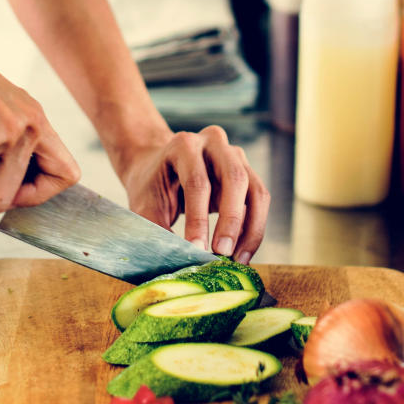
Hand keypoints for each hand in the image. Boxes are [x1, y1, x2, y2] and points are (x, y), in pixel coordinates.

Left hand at [118, 126, 269, 264]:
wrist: (158, 167)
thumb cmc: (151, 186)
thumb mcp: (144, 206)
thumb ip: (158, 230)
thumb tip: (180, 258)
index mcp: (184, 145)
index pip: (197, 182)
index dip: (198, 218)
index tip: (196, 248)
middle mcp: (214, 143)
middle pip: (235, 179)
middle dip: (231, 221)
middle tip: (222, 253)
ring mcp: (235, 156)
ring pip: (256, 192)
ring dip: (251, 230)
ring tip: (238, 260)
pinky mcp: (247, 173)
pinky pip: (259, 202)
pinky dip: (253, 229)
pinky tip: (242, 252)